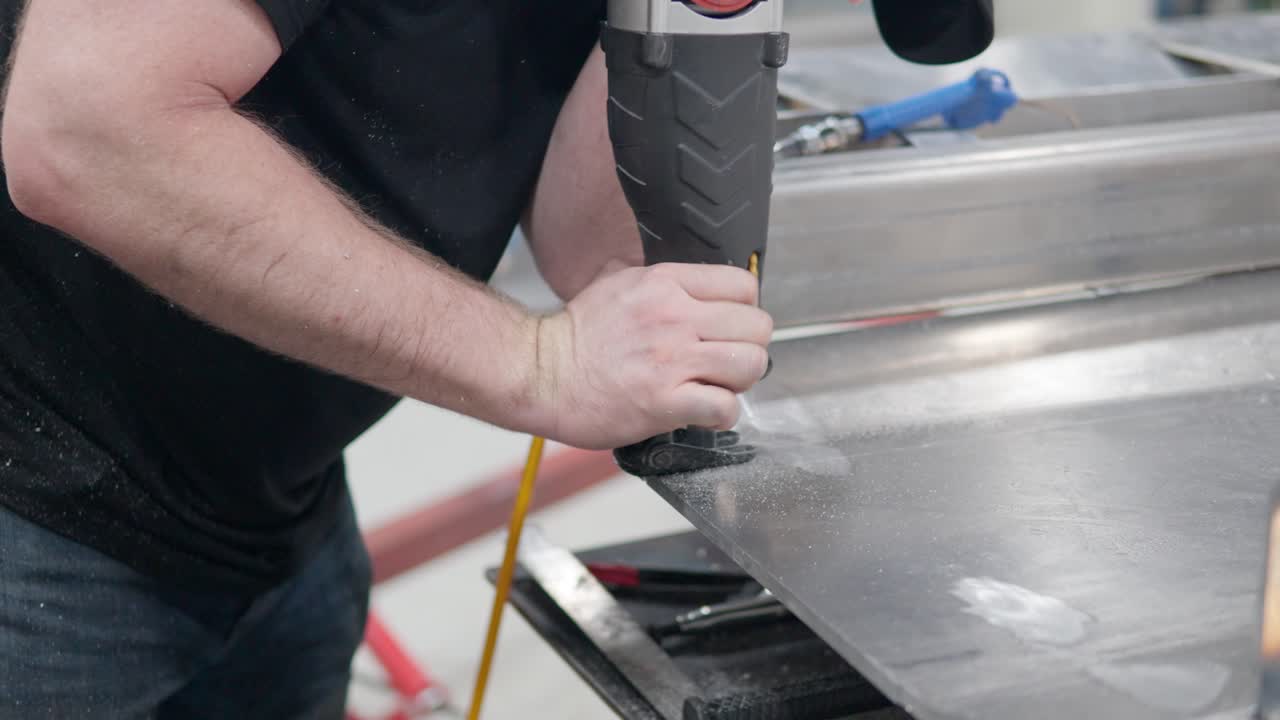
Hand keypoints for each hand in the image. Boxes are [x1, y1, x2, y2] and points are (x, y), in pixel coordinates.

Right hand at [529, 263, 771, 449]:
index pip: (744, 285)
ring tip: (716, 386)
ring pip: (750, 364)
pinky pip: (725, 407)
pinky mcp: (664, 402)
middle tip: (725, 362)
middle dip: (748, 348)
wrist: (541, 373)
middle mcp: (674, 316)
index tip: (730, 328)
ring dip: (740, 381)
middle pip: (757, 326)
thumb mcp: (622, 284)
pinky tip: (704, 412)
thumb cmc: (579, 335)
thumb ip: (668, 285)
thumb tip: (706, 291)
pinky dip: (723, 415)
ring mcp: (670, 360)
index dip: (745, 311)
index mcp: (666, 283)